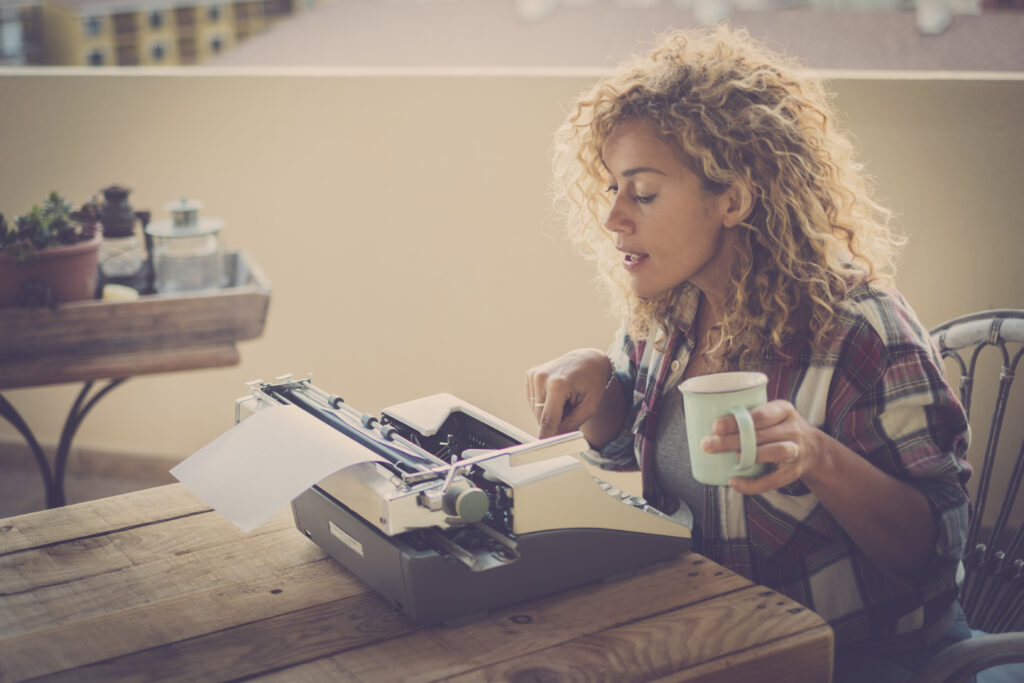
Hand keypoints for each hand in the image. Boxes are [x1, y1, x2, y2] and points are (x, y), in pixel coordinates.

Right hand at [526, 348, 611, 438]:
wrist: (587, 361)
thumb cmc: (591, 382)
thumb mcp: (589, 407)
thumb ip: (571, 425)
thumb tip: (555, 439)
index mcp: (558, 384)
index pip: (548, 419)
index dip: (546, 437)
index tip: (542, 450)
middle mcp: (541, 377)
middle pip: (541, 417)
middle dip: (554, 422)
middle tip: (571, 411)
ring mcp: (534, 375)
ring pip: (536, 411)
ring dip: (549, 413)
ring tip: (564, 400)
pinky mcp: (530, 376)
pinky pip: (533, 402)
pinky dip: (544, 404)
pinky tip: (556, 395)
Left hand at [698, 400, 824, 493]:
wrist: (814, 449)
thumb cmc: (779, 428)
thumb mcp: (772, 414)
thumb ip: (748, 415)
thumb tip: (703, 420)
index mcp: (783, 410)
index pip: (760, 415)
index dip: (738, 421)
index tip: (715, 426)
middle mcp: (792, 429)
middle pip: (761, 435)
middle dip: (733, 440)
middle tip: (707, 444)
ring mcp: (796, 451)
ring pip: (775, 452)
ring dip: (750, 456)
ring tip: (731, 458)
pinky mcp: (794, 472)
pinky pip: (774, 480)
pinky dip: (753, 484)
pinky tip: (735, 482)